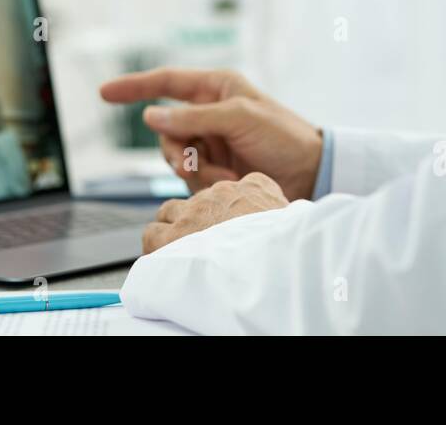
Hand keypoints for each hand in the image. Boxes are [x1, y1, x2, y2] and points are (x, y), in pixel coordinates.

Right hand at [99, 67, 323, 200]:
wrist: (311, 173)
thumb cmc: (283, 136)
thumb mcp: (240, 118)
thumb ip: (194, 117)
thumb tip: (151, 117)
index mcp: (215, 88)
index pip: (165, 83)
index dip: (133, 87)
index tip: (104, 92)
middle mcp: (208, 112)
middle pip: (166, 129)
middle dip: (176, 149)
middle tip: (191, 164)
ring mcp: (210, 141)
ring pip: (175, 156)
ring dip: (194, 169)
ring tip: (222, 175)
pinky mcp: (214, 168)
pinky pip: (190, 176)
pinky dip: (204, 182)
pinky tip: (229, 181)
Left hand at [141, 172, 288, 253]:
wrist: (272, 258)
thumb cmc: (287, 245)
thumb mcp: (293, 218)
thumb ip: (279, 211)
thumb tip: (287, 217)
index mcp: (253, 188)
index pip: (232, 187)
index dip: (226, 206)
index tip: (226, 221)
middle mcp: (220, 194)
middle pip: (198, 199)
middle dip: (196, 215)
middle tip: (201, 238)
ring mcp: (195, 211)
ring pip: (169, 211)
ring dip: (172, 228)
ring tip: (178, 249)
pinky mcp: (174, 234)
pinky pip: (153, 234)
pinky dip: (155, 246)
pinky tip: (163, 259)